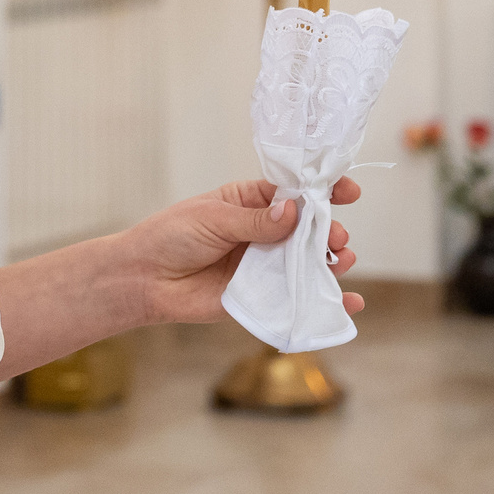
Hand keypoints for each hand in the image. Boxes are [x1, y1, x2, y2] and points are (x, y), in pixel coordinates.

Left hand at [115, 177, 361, 325]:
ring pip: (309, 263)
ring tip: (342, 260)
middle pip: (309, 230)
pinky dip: (326, 301)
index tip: (349, 191)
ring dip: (333, 262)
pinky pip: (299, 298)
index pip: (294, 192)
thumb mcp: (213, 218)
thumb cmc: (172, 236)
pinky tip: (348, 302)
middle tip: (336, 238)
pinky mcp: (263, 298)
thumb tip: (295, 211)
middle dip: (330, 231)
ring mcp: (265, 266)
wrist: (144, 278)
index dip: (323, 190)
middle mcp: (264, 233)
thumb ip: (255, 220)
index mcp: (251, 203)